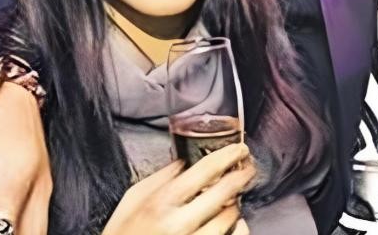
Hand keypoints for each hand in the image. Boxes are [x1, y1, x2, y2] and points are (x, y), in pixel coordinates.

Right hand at [103, 142, 255, 234]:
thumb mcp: (130, 202)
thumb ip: (157, 179)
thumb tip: (182, 164)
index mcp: (160, 204)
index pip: (204, 171)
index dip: (228, 156)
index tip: (239, 150)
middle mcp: (179, 224)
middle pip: (225, 192)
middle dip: (241, 177)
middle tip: (247, 171)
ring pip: (231, 218)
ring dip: (235, 206)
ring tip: (231, 202)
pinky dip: (237, 229)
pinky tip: (232, 224)